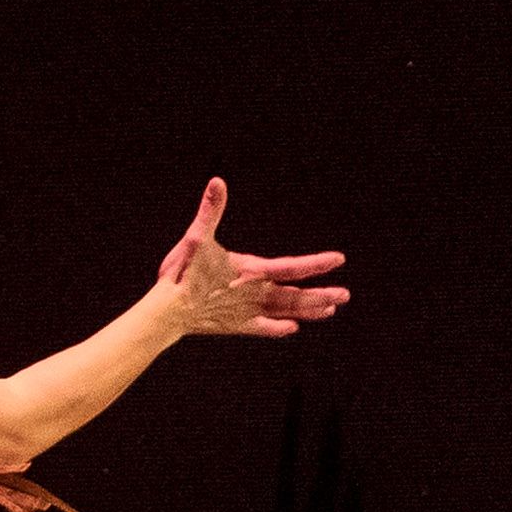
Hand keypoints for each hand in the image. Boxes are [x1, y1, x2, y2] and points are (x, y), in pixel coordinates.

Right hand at [156, 179, 349, 337]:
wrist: (167, 313)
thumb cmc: (181, 274)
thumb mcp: (196, 238)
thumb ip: (210, 212)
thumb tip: (217, 182)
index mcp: (251, 271)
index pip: (292, 266)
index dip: (317, 263)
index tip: (338, 259)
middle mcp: (255, 293)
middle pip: (295, 295)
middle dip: (321, 295)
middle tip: (345, 296)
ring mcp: (247, 312)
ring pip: (285, 311)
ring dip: (308, 310)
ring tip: (329, 310)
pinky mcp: (236, 325)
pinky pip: (263, 327)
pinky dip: (278, 328)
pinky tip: (292, 328)